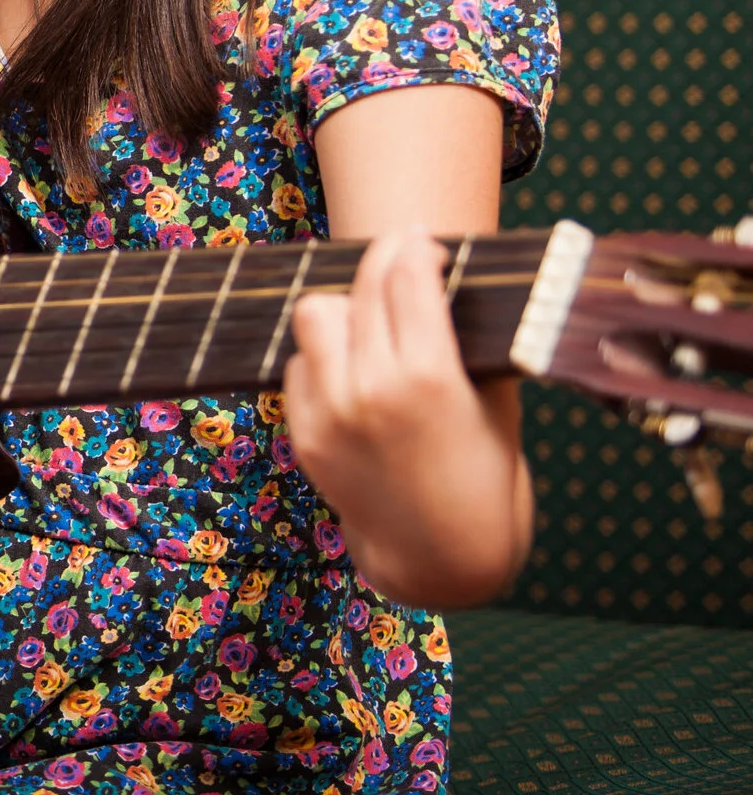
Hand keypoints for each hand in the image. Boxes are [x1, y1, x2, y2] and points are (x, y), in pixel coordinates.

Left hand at [284, 227, 529, 606]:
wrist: (444, 556)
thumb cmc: (486, 473)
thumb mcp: (496, 401)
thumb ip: (469, 339)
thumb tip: (446, 274)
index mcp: (429, 379)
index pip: (406, 278)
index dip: (414, 247)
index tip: (421, 239)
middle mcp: (370, 392)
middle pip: (359, 288)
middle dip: (383, 263)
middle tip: (400, 258)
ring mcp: (329, 414)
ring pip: (314, 315)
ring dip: (346, 309)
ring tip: (373, 321)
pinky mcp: (304, 435)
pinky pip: (298, 366)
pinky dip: (324, 358)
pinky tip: (355, 371)